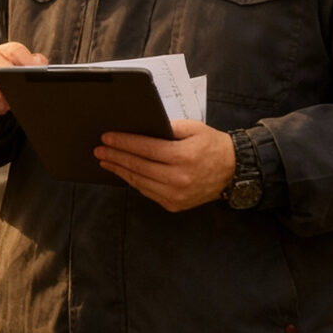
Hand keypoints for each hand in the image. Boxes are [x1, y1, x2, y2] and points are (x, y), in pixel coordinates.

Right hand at [0, 42, 46, 122]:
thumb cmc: (1, 84)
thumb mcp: (17, 75)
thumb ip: (32, 68)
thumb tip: (41, 66)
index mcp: (2, 51)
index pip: (14, 50)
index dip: (25, 62)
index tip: (34, 75)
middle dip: (6, 78)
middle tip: (17, 94)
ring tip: (5, 108)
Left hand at [95, 121, 234, 211]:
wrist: (233, 171)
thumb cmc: (212, 145)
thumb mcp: (193, 128)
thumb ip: (168, 127)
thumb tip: (141, 128)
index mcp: (183, 156)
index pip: (145, 149)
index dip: (123, 143)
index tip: (106, 138)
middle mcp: (178, 178)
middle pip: (138, 167)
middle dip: (116, 157)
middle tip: (99, 150)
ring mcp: (176, 195)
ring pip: (140, 182)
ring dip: (120, 171)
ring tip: (106, 161)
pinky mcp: (175, 205)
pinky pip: (148, 192)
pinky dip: (134, 182)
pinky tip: (124, 173)